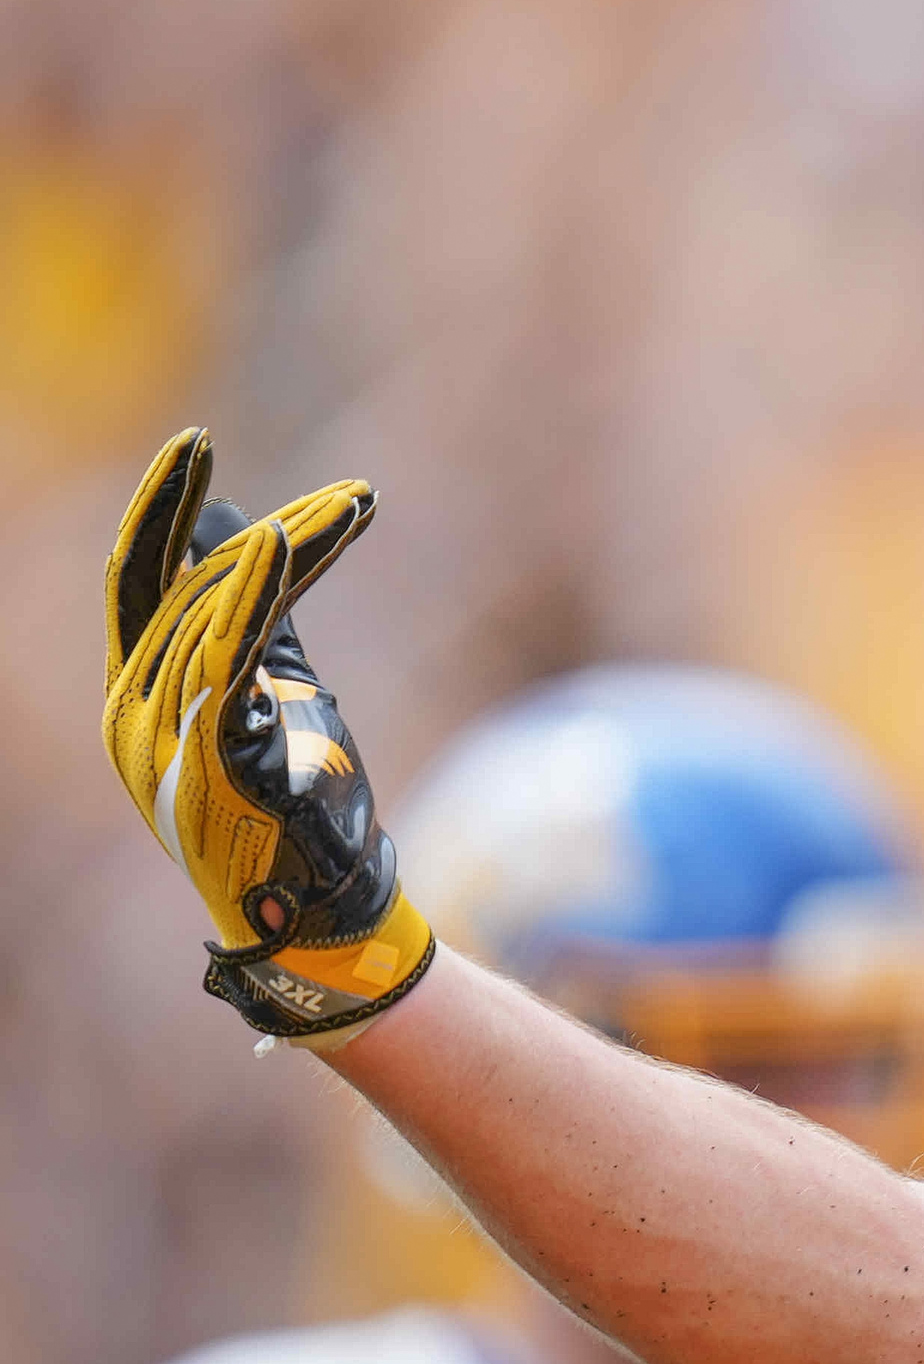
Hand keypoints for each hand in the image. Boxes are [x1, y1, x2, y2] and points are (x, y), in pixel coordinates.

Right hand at [100, 429, 434, 1039]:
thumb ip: (255, 624)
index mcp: (139, 696)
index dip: (158, 509)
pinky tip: (289, 541)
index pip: (137, 581)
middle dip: (241, 525)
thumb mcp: (272, 699)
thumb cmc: (301, 812)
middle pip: (185, 588)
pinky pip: (231, 654)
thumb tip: (244, 531)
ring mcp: (165, 738)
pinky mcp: (211, 754)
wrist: (321, 918)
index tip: (192, 445)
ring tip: (348, 505)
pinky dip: (260, 591)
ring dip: (287, 550)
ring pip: (215, 610)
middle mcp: (134, 713)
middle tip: (304, 480)